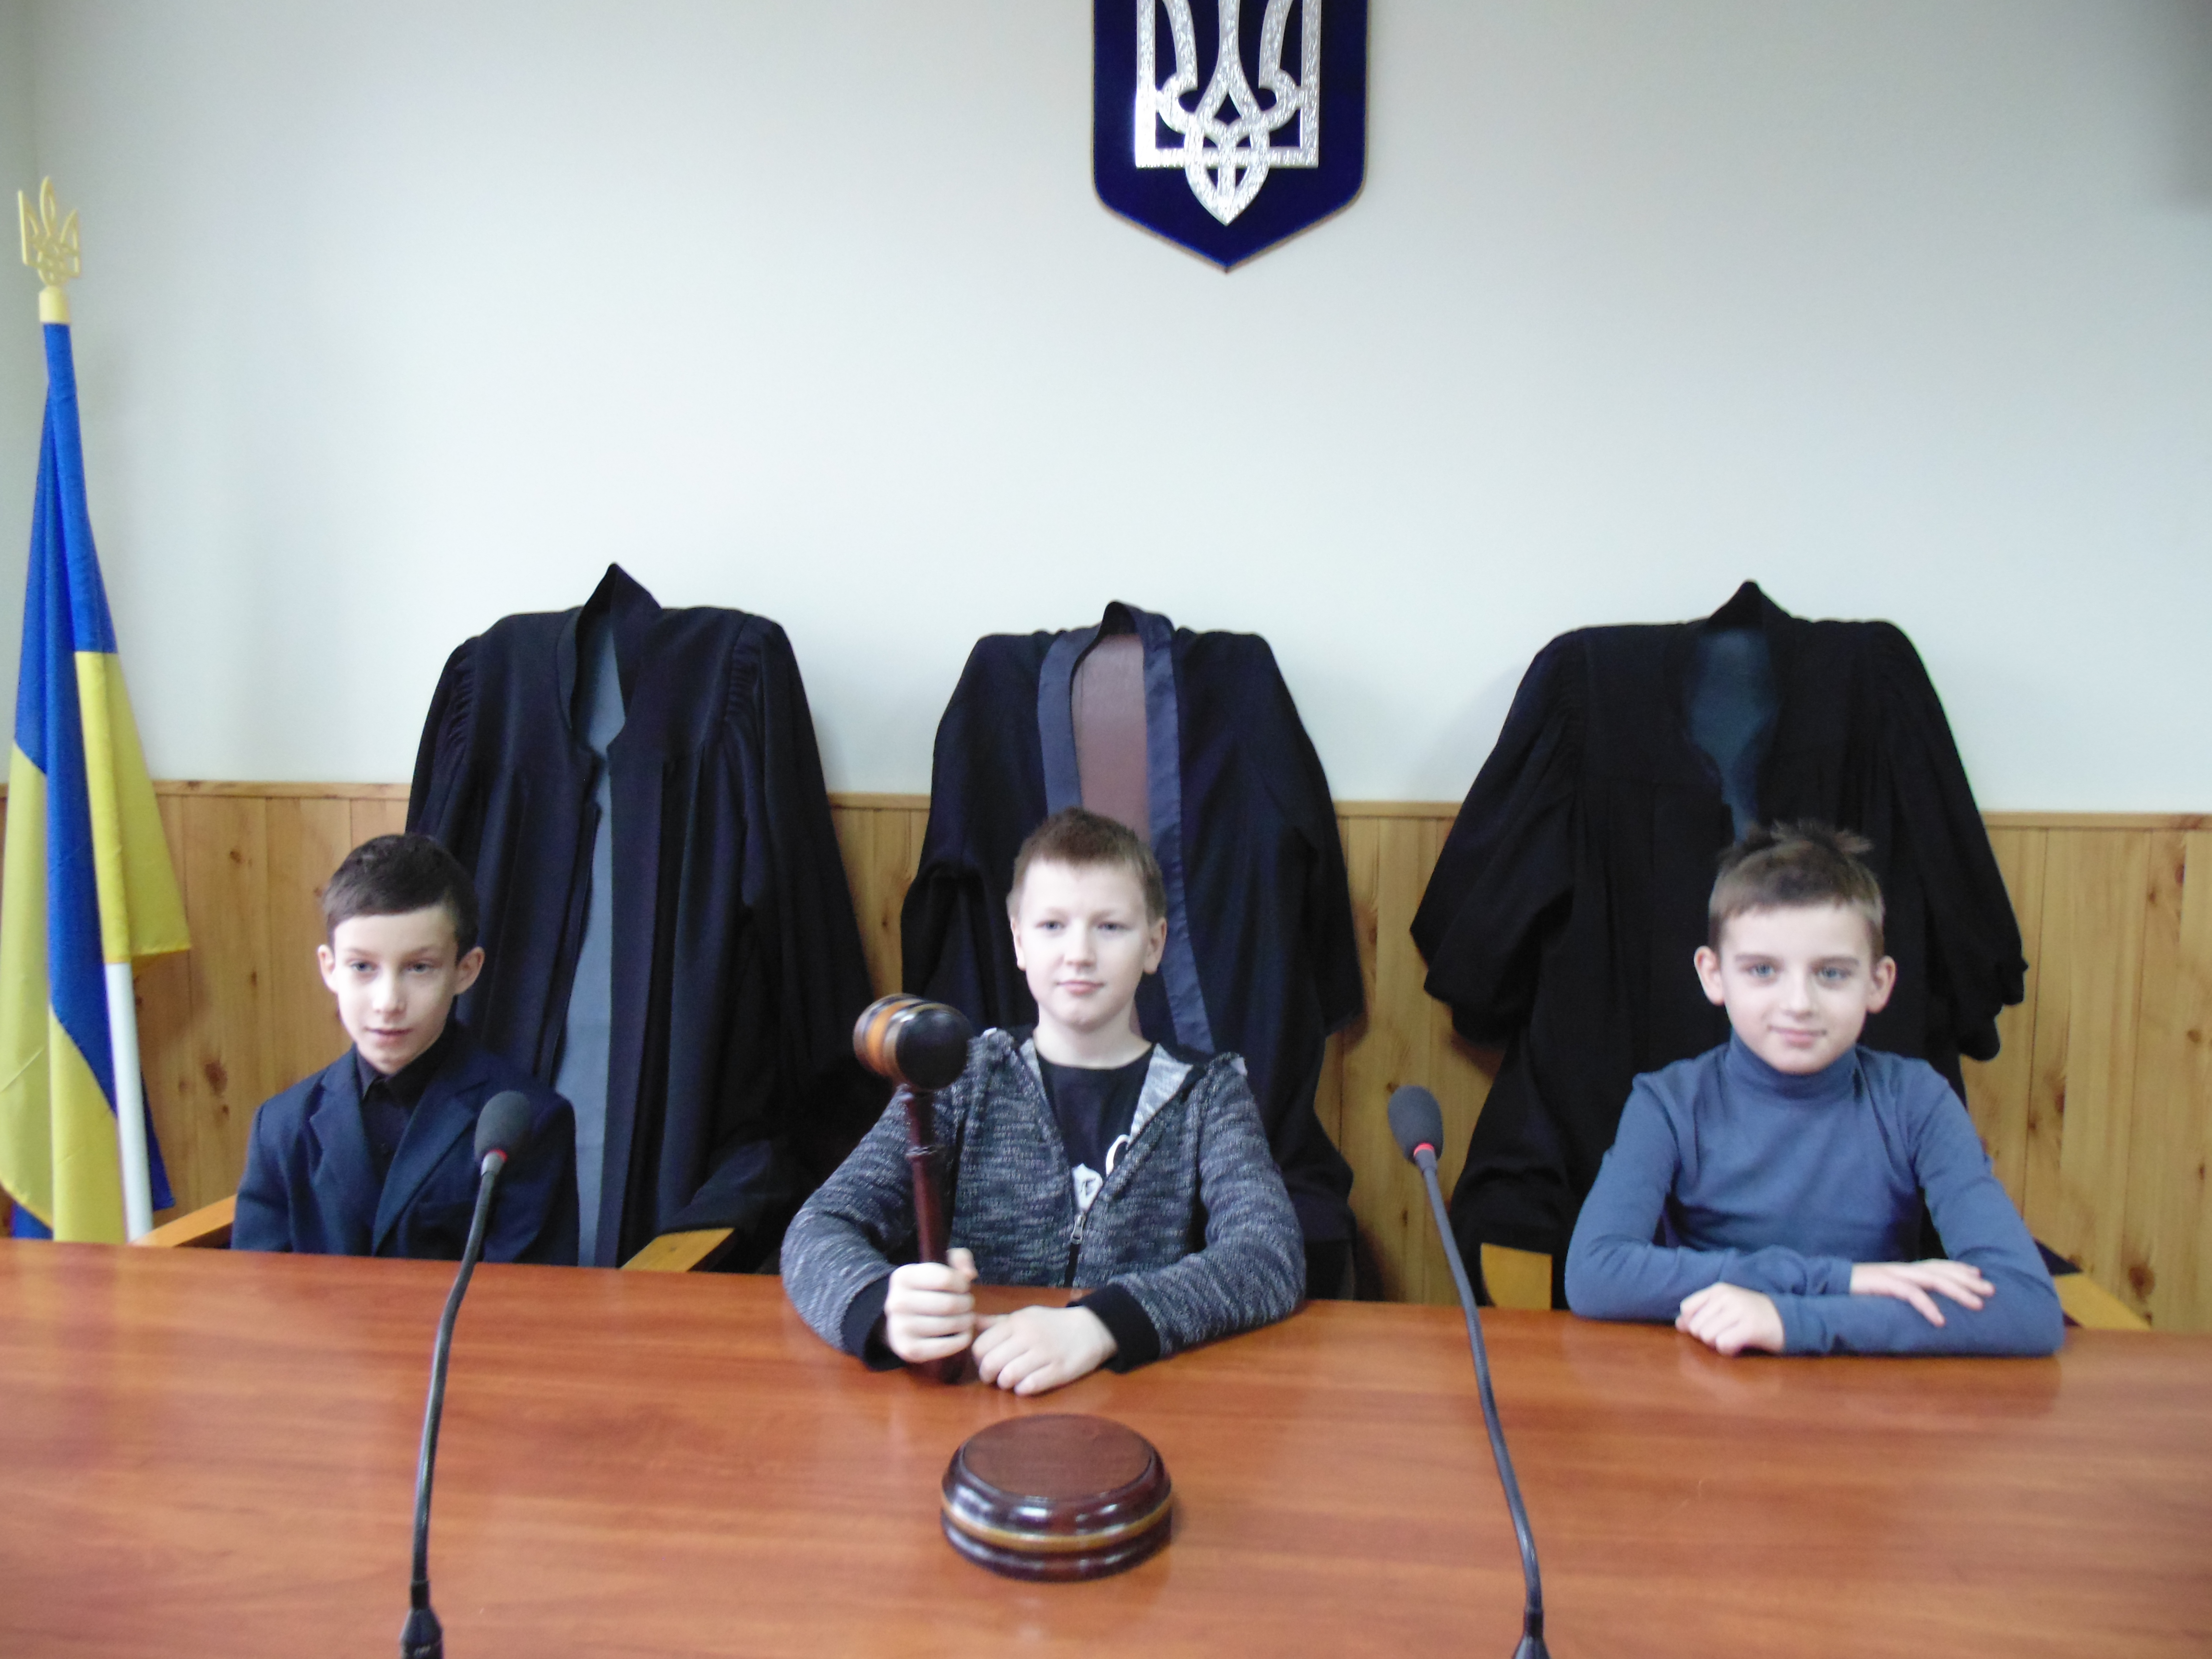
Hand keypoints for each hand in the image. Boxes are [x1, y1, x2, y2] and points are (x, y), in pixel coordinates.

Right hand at [884, 1247, 978, 1364]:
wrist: (897, 1320)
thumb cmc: (925, 1289)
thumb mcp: (939, 1266)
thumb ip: (959, 1259)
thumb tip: (970, 1275)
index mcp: (903, 1276)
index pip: (945, 1279)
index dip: (963, 1283)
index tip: (964, 1286)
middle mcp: (897, 1302)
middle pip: (950, 1304)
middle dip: (967, 1304)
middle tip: (968, 1304)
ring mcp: (901, 1328)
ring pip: (950, 1325)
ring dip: (967, 1321)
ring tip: (967, 1318)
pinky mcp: (909, 1350)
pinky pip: (946, 1346)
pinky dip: (962, 1340)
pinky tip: (963, 1333)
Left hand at [971, 1305, 1117, 1395]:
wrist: (1091, 1328)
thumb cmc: (1052, 1324)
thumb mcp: (1025, 1316)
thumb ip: (997, 1322)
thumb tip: (970, 1322)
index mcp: (1016, 1322)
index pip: (981, 1346)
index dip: (978, 1360)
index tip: (986, 1362)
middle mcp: (1028, 1336)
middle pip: (991, 1363)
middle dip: (988, 1376)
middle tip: (995, 1378)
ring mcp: (1044, 1354)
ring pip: (1009, 1377)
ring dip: (1005, 1384)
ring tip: (1011, 1381)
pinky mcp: (1059, 1371)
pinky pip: (1030, 1386)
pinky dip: (1023, 1390)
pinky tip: (1026, 1385)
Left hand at [1677, 1282, 1784, 1355]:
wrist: (1788, 1319)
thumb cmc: (1751, 1314)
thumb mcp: (1725, 1307)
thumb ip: (1701, 1313)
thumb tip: (1679, 1324)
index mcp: (1718, 1290)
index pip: (1687, 1308)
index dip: (1692, 1323)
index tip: (1708, 1327)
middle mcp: (1727, 1297)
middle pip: (1696, 1326)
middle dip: (1706, 1337)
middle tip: (1725, 1334)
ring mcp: (1739, 1311)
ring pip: (1708, 1336)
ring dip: (1718, 1344)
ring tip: (1733, 1338)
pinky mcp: (1750, 1327)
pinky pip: (1723, 1344)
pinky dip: (1728, 1350)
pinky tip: (1739, 1346)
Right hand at [1849, 1259, 1993, 1326]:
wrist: (1826, 1282)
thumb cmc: (1855, 1289)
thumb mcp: (1883, 1288)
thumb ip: (1902, 1290)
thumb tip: (1920, 1300)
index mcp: (1903, 1269)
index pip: (1937, 1265)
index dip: (1959, 1269)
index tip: (1979, 1275)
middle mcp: (1903, 1269)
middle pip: (1942, 1271)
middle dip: (1968, 1281)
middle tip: (1991, 1290)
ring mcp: (1893, 1275)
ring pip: (1933, 1280)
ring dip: (1957, 1292)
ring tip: (1977, 1305)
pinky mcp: (1883, 1284)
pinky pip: (1910, 1294)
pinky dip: (1928, 1307)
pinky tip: (1940, 1320)